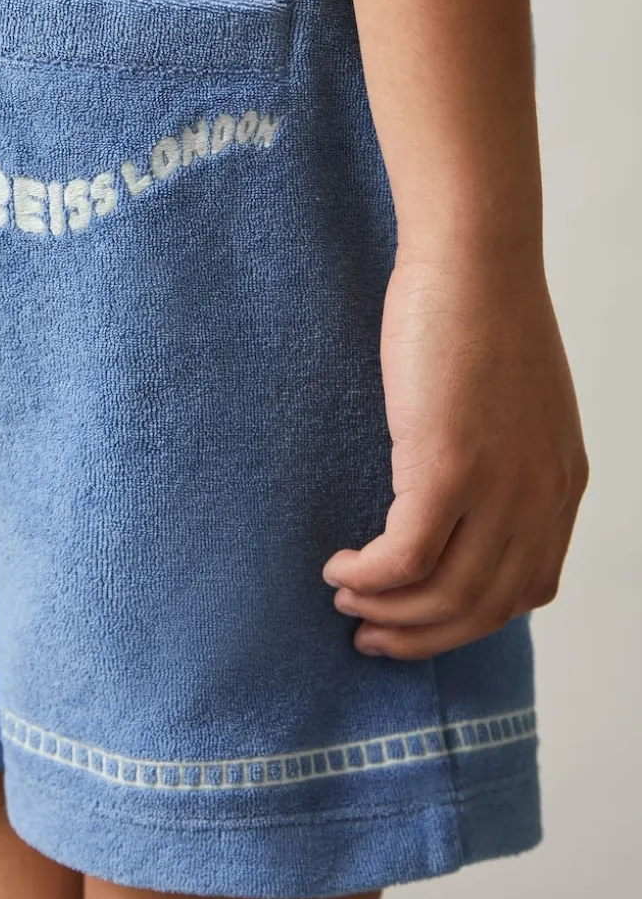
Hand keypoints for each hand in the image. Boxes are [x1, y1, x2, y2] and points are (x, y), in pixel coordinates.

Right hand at [324, 251, 588, 659]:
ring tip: (347, 602)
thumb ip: (507, 458)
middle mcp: (540, 498)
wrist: (474, 259)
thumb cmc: (484, 313)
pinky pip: (403, 559)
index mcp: (560, 484)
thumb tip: (461, 499)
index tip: (420, 619)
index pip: (526, 589)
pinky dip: (367, 578)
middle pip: (484, 608)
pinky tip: (339, 569)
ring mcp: (497, 488)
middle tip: (373, 638)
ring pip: (444, 596)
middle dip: (424, 637)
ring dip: (389, 615)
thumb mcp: (518, 403)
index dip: (467, 619)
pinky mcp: (445, 469)